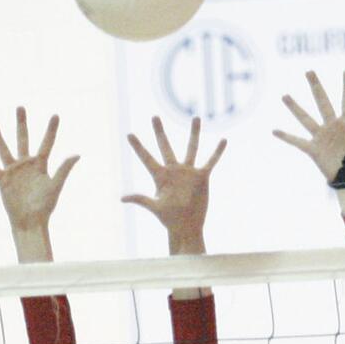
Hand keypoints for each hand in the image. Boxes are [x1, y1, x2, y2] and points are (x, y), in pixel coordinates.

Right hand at [0, 108, 78, 234]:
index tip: (56, 115)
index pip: (47, 144)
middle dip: (21, 124)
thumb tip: (77, 154)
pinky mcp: (2, 180)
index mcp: (41, 166)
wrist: (30, 221)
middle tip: (20, 107)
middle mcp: (26, 165)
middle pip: (23, 139)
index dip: (51, 130)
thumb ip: (64, 169)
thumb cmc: (45, 206)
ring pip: (4, 149)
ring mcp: (13, 172)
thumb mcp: (55, 186)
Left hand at [123, 116, 224, 254]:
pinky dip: (217, 152)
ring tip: (196, 117)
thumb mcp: (155, 207)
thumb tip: (122, 198)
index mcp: (160, 176)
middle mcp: (174, 170)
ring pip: (192, 148)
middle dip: (160, 132)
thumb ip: (140, 199)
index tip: (129, 134)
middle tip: (154, 117)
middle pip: (165, 146)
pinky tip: (223, 141)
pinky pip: (211, 162)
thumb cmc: (169, 219)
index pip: (146, 158)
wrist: (187, 226)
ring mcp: (188, 172)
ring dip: (194, 133)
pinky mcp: (202, 177)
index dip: (138, 147)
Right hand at [273, 69, 344, 182]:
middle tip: (309, 71)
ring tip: (284, 96)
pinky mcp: (314, 150)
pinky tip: (274, 130)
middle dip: (316, 87)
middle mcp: (333, 126)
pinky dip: (286, 137)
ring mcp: (322, 137)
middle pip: (323, 102)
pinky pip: (297, 141)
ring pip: (306, 118)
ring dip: (295, 107)